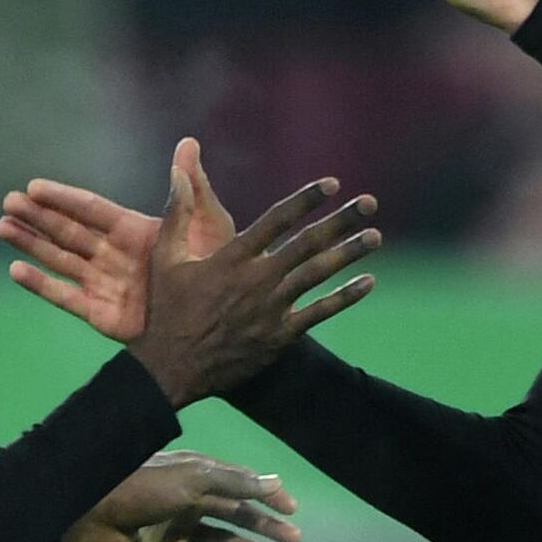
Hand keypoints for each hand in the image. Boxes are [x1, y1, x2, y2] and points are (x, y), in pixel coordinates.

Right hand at [0, 138, 234, 341]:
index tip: (34, 186)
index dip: (63, 198)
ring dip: (31, 244)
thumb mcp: (209, 224)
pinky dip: (41, 285)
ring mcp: (106, 284)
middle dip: (38, 217)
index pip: (91, 210)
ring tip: (3, 227)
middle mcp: (115, 255)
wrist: (222, 321)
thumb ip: (191, 188)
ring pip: (60, 259)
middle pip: (68, 231)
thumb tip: (187, 143)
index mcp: (135, 231)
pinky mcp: (102, 314)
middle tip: (8, 202)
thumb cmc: (220, 270)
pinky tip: (16, 270)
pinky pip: (66, 297)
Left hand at [60, 450, 301, 541]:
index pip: (240, 484)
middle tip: (295, 539)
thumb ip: (235, 482)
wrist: (91, 512)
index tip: (292, 508)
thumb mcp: (194, 478)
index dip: (267, 494)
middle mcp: (189, 498)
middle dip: (266, 525)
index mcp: (196, 473)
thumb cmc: (143, 487)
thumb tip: (275, 481)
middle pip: (236, 513)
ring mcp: (176, 527)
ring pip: (222, 540)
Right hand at [129, 167, 380, 407]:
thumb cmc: (168, 310)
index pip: (276, 220)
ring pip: (318, 274)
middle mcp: (256, 280)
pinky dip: (345, 297)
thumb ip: (177, 213)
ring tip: (375, 236)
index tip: (332, 184)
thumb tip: (179, 171)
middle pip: (307, 243)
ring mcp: (271, 309)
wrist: (171, 369)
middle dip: (341, 221)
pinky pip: (319, 313)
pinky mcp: (280, 336)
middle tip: (370, 203)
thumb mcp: (165, 258)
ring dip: (349, 253)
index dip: (306, 200)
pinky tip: (368, 282)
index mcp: (232, 258)